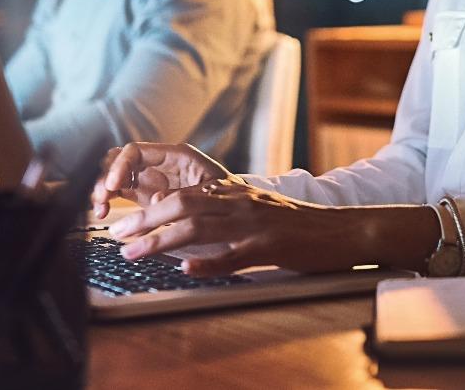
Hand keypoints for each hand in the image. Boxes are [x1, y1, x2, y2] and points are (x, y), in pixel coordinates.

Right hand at [90, 142, 233, 219]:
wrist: (242, 214)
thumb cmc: (230, 199)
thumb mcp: (211, 194)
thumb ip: (183, 194)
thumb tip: (155, 200)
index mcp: (176, 156)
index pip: (136, 151)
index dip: (119, 165)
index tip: (112, 186)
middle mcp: (159, 164)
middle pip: (120, 161)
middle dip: (106, 177)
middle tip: (102, 199)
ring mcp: (151, 180)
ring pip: (116, 176)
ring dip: (103, 190)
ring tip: (101, 210)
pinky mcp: (145, 197)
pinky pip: (119, 193)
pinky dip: (108, 201)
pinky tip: (105, 214)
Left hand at [109, 182, 441, 277]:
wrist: (347, 230)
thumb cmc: (303, 226)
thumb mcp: (261, 212)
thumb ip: (229, 215)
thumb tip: (194, 233)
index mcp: (237, 194)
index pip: (184, 194)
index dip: (150, 207)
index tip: (124, 221)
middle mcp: (240, 203)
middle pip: (182, 205)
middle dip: (145, 220)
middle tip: (117, 235)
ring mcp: (255, 225)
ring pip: (199, 228)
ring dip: (161, 241)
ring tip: (135, 253)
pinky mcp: (271, 247)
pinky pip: (233, 255)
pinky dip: (208, 263)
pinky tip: (187, 270)